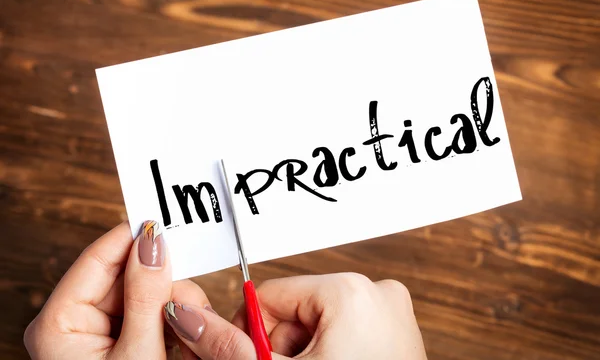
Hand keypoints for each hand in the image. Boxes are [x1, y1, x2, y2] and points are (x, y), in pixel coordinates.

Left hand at [24, 220, 176, 358]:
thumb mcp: (137, 353)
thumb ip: (146, 297)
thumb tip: (153, 244)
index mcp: (57, 324)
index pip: (96, 259)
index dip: (132, 237)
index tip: (166, 222)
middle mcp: (70, 322)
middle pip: (124, 274)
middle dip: (161, 282)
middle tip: (190, 297)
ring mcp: (92, 331)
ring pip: (139, 291)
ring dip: (169, 302)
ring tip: (190, 323)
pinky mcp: (113, 341)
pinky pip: (144, 311)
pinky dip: (167, 318)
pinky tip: (178, 334)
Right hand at [165, 272, 427, 359]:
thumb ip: (228, 347)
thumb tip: (186, 318)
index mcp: (350, 291)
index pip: (268, 296)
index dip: (253, 336)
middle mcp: (376, 293)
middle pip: (294, 311)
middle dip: (283, 350)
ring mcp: (392, 313)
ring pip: (318, 324)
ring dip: (306, 356)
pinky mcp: (397, 332)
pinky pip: (346, 333)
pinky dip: (332, 356)